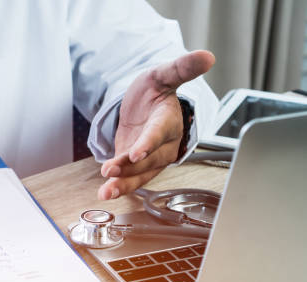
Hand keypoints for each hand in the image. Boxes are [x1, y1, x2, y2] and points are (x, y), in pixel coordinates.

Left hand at [98, 50, 214, 199]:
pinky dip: (119, 187)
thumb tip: (208, 56)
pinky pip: (132, 179)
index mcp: (168, 119)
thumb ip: (182, 68)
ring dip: (124, 184)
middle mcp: (164, 143)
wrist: (146, 105)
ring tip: (106, 192)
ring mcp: (152, 157)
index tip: (138, 152)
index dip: (149, 143)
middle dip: (131, 167)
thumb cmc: (155, 90)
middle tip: (110, 170)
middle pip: (150, 159)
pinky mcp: (139, 166)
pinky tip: (106, 193)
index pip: (160, 132)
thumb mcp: (163, 74)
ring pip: (142, 174)